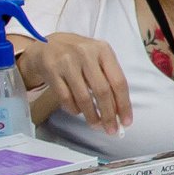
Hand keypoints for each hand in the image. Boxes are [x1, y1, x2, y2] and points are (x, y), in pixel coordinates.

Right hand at [16, 33, 133, 134]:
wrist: (47, 45)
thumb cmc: (79, 54)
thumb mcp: (97, 56)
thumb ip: (109, 77)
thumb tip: (120, 109)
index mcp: (103, 50)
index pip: (118, 81)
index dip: (124, 104)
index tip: (126, 121)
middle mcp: (86, 54)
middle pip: (102, 91)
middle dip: (109, 114)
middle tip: (111, 129)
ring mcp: (67, 62)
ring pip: (83, 97)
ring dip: (92, 115)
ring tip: (96, 125)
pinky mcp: (52, 71)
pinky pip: (66, 98)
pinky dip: (74, 109)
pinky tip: (78, 112)